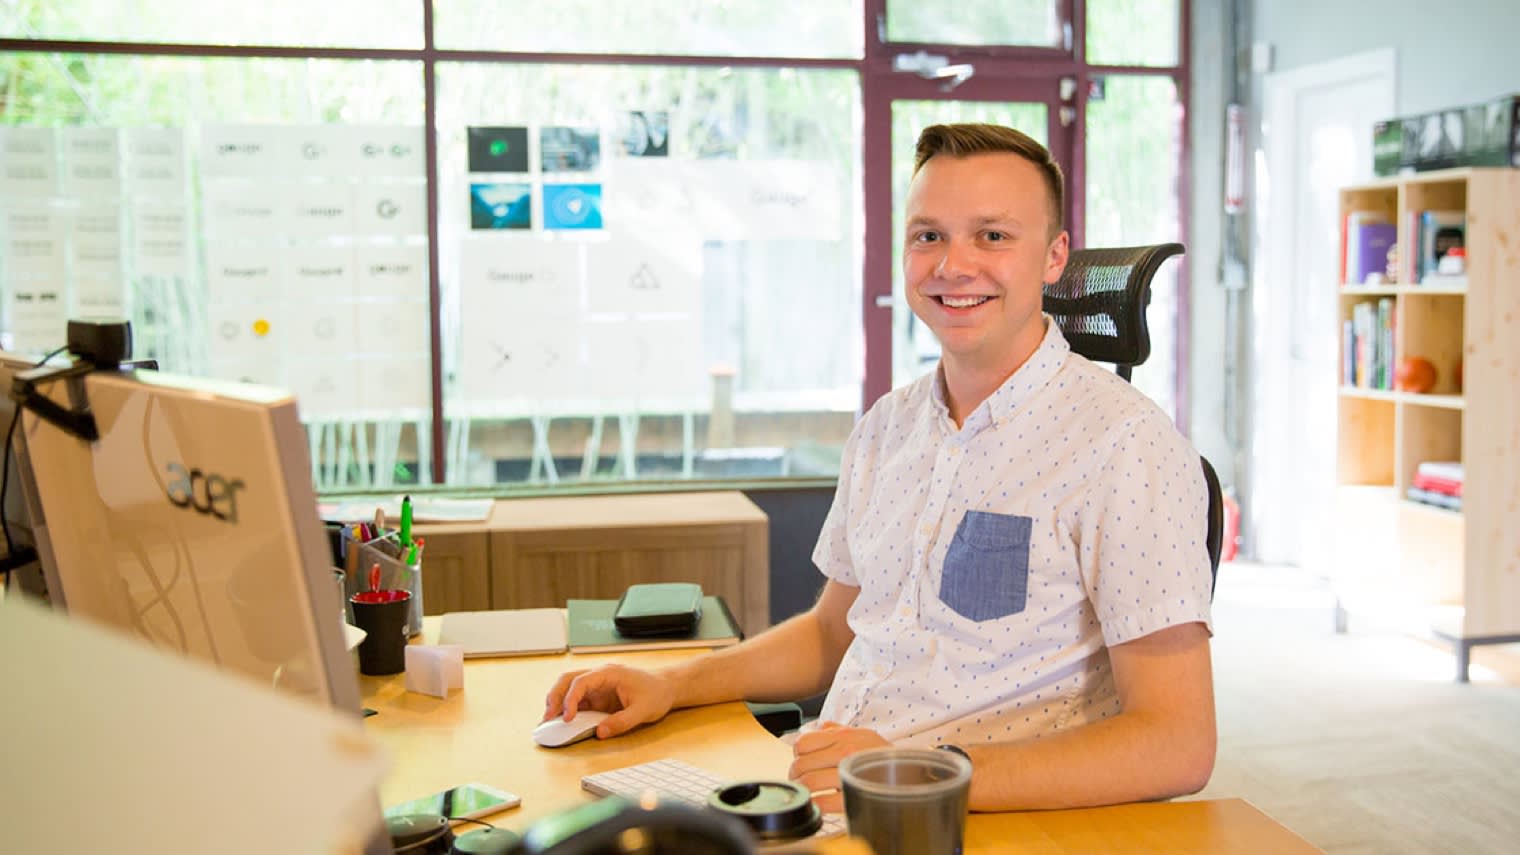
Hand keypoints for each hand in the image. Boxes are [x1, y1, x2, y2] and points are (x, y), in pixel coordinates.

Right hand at [542, 664, 676, 739]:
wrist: (667, 687)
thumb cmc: (657, 692)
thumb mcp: (643, 710)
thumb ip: (622, 722)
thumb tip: (600, 732)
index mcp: (609, 673)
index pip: (581, 682)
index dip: (571, 699)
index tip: (567, 717)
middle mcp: (599, 676)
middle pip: (568, 680)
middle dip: (554, 697)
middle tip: (547, 718)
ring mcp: (597, 686)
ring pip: (569, 688)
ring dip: (557, 702)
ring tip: (548, 721)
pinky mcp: (598, 696)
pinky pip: (578, 700)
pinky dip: (566, 709)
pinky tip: (561, 722)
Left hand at [788, 721, 890, 812]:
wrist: (911, 772)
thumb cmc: (883, 756)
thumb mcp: (862, 733)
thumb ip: (837, 729)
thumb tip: (819, 727)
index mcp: (843, 736)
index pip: (802, 743)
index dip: (797, 755)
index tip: (802, 763)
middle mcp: (844, 751)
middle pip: (801, 764)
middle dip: (796, 776)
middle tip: (801, 782)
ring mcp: (848, 772)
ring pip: (809, 782)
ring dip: (803, 791)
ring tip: (808, 793)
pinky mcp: (853, 794)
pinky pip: (823, 801)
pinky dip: (815, 804)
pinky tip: (819, 804)